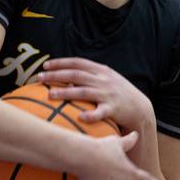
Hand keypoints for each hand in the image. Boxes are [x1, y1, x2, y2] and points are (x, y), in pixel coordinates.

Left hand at [37, 58, 154, 131]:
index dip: (61, 63)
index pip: (77, 63)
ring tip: (49, 95)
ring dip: (65, 93)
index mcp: (101, 71)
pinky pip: (100, 112)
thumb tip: (66, 78)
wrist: (140, 108)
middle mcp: (103, 80)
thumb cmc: (118, 95)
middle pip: (75, 75)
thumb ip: (90, 76)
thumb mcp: (106, 80)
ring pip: (83, 91)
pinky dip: (90, 114)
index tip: (45, 65)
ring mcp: (108, 94)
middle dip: (56, 75)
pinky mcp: (113, 109)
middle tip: (39, 78)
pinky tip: (80, 117)